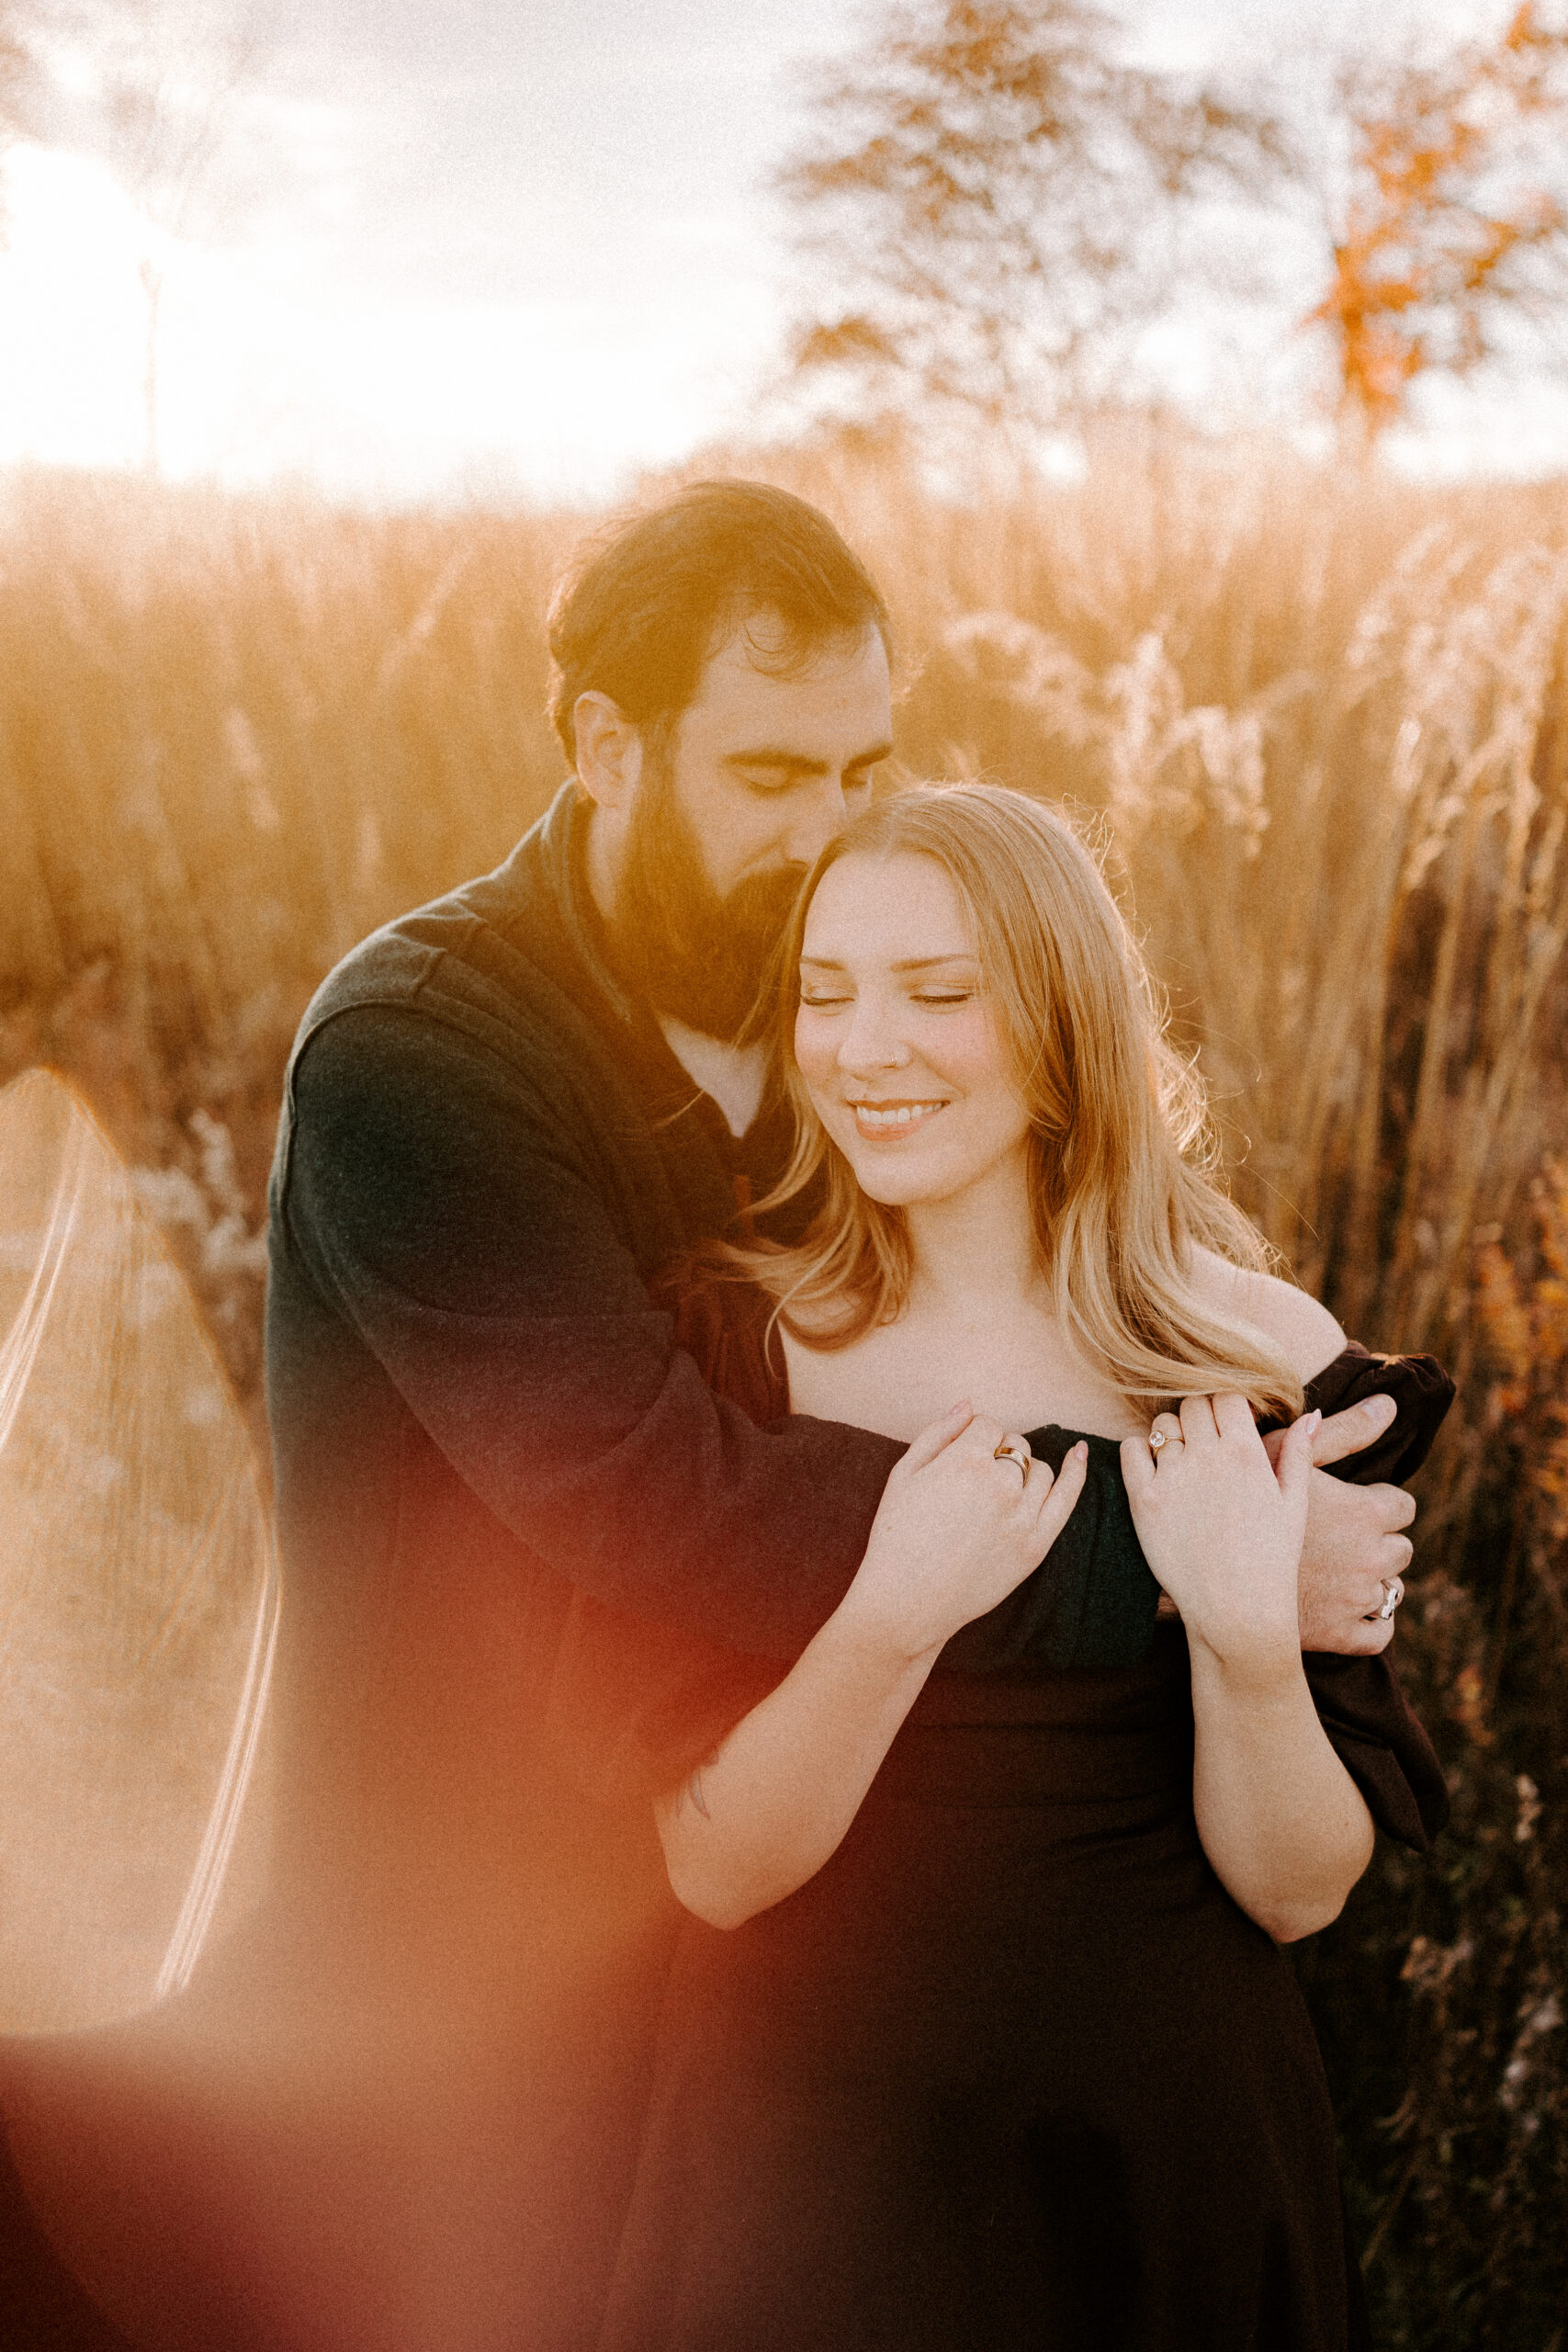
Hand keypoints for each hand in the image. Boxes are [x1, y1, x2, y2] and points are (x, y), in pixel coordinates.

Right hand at [844, 1404, 1088, 1663]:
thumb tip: (969, 1405)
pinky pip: (1066, 1499)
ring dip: (1024, 1470)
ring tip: (1000, 1491)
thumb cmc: (896, 1538)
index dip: (973, 1439)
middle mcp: (1000, 1483)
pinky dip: (1076, 1472)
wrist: (907, 1602)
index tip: (960, 1460)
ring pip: (1040, 1470)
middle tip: (973, 1483)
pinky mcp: (1035, 1545)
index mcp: (965, 1461)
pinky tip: (1079, 1454)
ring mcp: (1022, 1516)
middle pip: (1015, 1446)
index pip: (988, 1426)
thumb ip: (938, 1433)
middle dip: (998, 1454)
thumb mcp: (903, 1475)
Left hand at [1121, 1395, 1318, 1683]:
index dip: (1226, 1404)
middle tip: (1204, 1439)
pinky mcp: (1144, 1501)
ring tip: (1182, 1457)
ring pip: (1162, 1424)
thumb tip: (1309, 1414)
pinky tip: (1154, 1468)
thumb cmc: (1272, 1559)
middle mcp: (1209, 1458)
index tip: (1227, 1423)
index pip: (1227, 1395)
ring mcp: (1174, 1478)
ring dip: (1171, 1432)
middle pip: (1193, 1403)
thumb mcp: (1295, 1505)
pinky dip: (1139, 1450)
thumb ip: (1299, 1454)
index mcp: (1247, 1453)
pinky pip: (1131, 1450)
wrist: (1238, 1609)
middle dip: (1199, 1414)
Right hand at [1261, 1394, 1416, 1653]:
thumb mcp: (1284, 1458)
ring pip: (1390, 1591)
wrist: (1207, 1572)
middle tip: (1339, 1538)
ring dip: (1371, 1581)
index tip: (1352, 1505)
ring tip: (1334, 1570)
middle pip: (1400, 1549)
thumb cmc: (1239, 1507)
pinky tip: (1348, 1610)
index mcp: (1365, 1512)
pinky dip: (1372, 1624)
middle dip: (1377, 1543)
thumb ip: (1339, 1432)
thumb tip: (1388, 1404)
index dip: (1378, 1503)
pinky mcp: (1341, 1635)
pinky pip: (1379, 1633)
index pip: (1403, 1506)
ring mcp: (1357, 1600)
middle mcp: (1371, 1558)